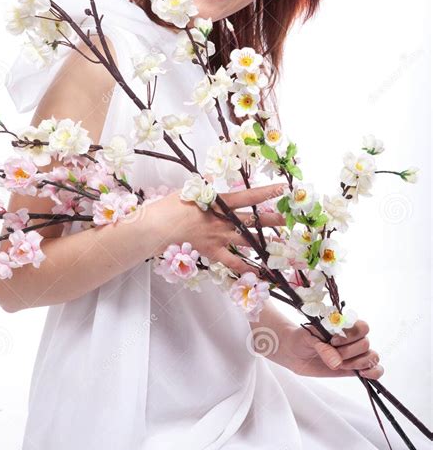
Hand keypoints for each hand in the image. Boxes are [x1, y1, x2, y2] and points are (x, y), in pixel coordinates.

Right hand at [147, 182, 286, 274]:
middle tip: (292, 218)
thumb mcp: (189, 191)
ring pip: (248, 241)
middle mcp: (223, 221)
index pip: (249, 196)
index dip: (267, 192)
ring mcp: (218, 238)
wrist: (156, 227)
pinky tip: (260, 273)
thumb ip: (203, 187)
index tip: (284, 189)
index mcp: (219, 202)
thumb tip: (209, 176)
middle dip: (274, 219)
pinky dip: (246, 268)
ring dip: (266, 243)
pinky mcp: (211, 252)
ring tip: (284, 245)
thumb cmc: (169, 206)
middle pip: (254, 220)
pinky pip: (232, 262)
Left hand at [284, 320, 383, 378]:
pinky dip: (374, 373)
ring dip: (357, 363)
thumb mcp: (308, 337)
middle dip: (348, 353)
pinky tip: (362, 374)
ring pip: (372, 356)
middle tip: (332, 355)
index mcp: (344, 325)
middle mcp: (353, 338)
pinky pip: (375, 369)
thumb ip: (322, 346)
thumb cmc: (302, 338)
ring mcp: (355, 353)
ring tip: (340, 364)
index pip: (362, 327)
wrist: (294, 352)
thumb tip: (336, 362)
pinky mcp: (355, 368)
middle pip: (365, 344)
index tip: (333, 341)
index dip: (351, 336)